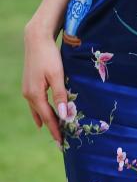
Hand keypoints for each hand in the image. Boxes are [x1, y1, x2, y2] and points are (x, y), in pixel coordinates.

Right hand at [22, 21, 67, 147]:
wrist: (36, 39)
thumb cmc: (49, 56)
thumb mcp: (57, 75)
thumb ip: (60, 95)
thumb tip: (63, 115)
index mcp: (35, 94)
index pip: (47, 117)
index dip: (55, 129)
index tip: (62, 142)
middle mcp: (28, 94)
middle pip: (41, 115)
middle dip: (51, 126)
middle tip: (60, 139)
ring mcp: (27, 89)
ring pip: (37, 109)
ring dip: (46, 119)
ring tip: (53, 130)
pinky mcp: (29, 84)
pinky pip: (35, 102)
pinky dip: (41, 110)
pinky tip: (42, 115)